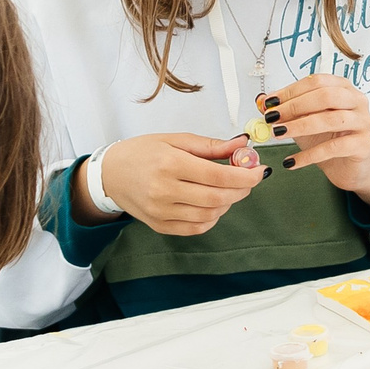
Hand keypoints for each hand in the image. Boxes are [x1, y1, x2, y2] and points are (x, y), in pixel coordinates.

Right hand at [81, 132, 265, 235]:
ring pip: (209, 215)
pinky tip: (213, 204)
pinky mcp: (159, 225)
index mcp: (170, 164)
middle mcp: (165, 191)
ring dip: (228, 203)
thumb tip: (242, 145)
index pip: (219, 176)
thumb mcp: (175, 139)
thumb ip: (210, 146)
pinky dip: (212, 218)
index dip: (245, 176)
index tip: (260, 170)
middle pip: (217, 197)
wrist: (109, 174)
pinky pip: (195, 228)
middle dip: (241, 190)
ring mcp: (161, 212)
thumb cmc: (142, 152)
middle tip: (249, 179)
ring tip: (229, 189)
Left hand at [262, 75, 369, 206]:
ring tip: (278, 133)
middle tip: (272, 117)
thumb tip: (262, 102)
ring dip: (299, 126)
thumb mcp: (304, 121)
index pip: (316, 82)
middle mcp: (356, 101)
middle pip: (326, 96)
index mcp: (343, 88)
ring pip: (330, 120)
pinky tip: (292, 161)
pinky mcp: (362, 145)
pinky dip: (309, 155)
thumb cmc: (328, 139)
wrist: (348, 166)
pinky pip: (333, 148)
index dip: (290, 91)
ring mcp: (362, 122)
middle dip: (295, 106)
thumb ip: (287, 110)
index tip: (269, 102)